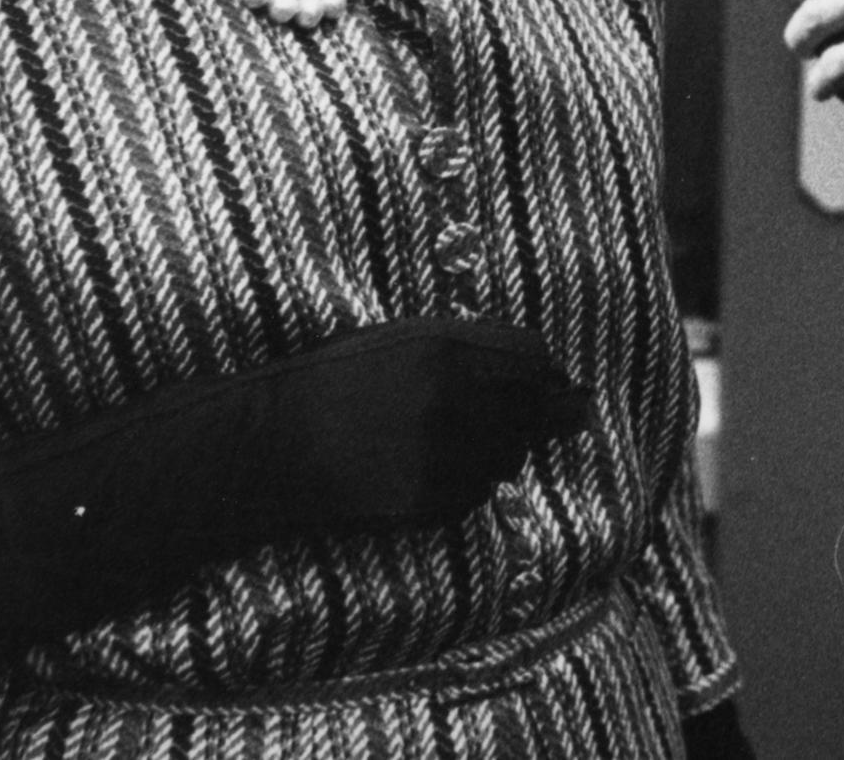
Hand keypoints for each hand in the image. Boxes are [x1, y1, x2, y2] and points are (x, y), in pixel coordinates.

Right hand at [256, 317, 591, 535]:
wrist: (271, 447)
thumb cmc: (334, 382)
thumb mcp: (403, 341)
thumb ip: (482, 350)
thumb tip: (572, 389)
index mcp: (445, 347)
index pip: (535, 358)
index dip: (536, 371)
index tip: (527, 381)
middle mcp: (453, 399)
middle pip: (530, 408)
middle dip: (521, 413)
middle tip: (479, 417)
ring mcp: (444, 454)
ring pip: (509, 455)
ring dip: (492, 449)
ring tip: (437, 440)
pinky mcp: (431, 501)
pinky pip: (478, 493)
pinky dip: (464, 482)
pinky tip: (423, 469)